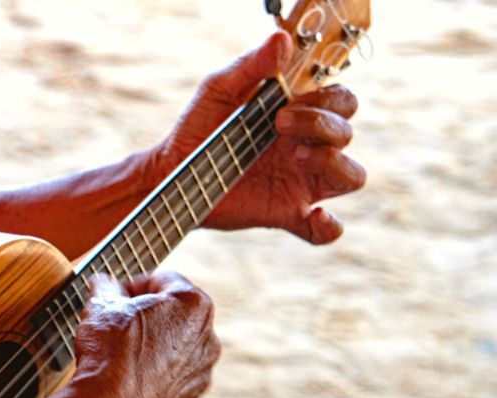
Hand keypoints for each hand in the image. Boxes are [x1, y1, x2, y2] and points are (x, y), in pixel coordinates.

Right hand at [72, 272, 220, 397]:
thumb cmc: (110, 352)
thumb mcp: (101, 305)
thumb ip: (107, 287)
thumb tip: (105, 285)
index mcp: (193, 304)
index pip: (163, 280)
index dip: (134, 285)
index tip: (114, 295)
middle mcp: (207, 337)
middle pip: (175, 314)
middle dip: (148, 316)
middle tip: (117, 322)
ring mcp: (202, 373)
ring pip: (176, 349)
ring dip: (154, 347)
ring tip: (121, 354)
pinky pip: (172, 381)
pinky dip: (154, 378)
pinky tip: (129, 380)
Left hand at [153, 31, 365, 244]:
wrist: (172, 171)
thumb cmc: (198, 126)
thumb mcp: (219, 88)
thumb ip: (251, 65)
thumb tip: (282, 40)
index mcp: (298, 116)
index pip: (341, 102)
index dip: (328, 100)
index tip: (287, 101)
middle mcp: (307, 147)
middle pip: (347, 133)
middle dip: (324, 125)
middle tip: (281, 124)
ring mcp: (300, 182)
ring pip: (352, 176)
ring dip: (334, 164)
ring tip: (297, 158)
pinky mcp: (286, 213)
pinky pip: (325, 229)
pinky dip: (328, 226)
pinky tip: (312, 214)